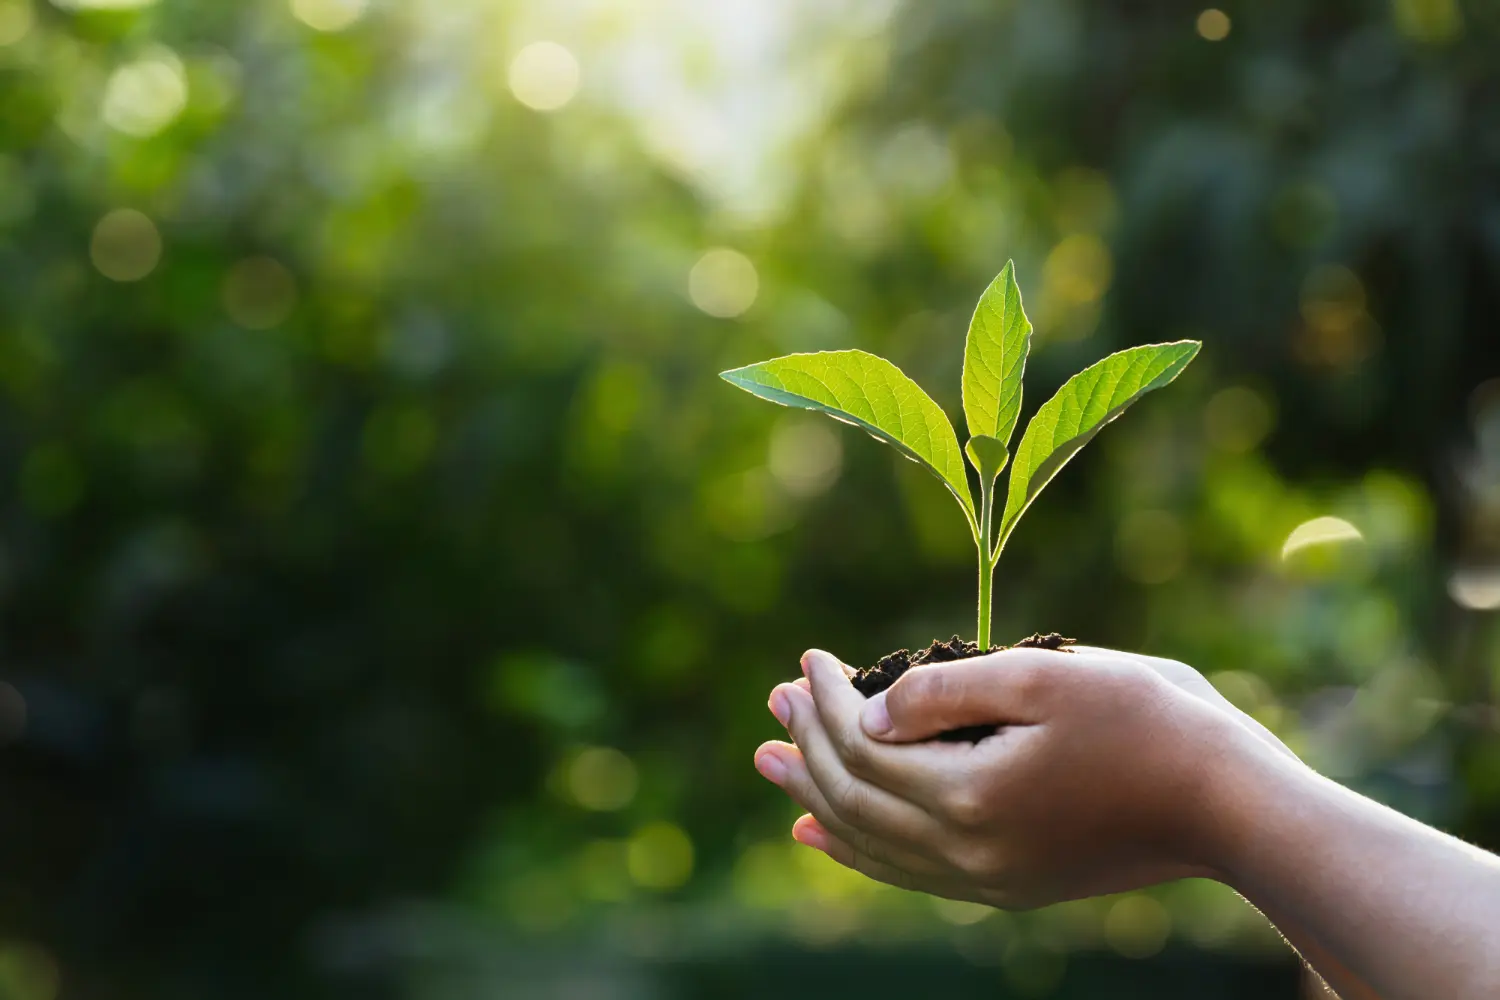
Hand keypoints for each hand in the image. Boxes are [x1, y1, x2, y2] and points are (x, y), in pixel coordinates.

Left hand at [754, 645, 1292, 908]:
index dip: (825, 698)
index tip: (810, 657)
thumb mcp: (1044, 677)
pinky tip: (823, 834)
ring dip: (815, 796)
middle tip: (771, 700)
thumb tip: (869, 711)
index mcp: (970, 797)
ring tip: (771, 764)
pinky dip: (855, 848)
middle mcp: (966, 855)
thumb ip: (945, 693)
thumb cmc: (1148, 722)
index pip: (862, 745)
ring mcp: (986, 880)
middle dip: (805, 743)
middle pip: (852, 797)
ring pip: (869, 842)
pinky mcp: (1007, 887)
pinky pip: (905, 873)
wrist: (1229, 806)